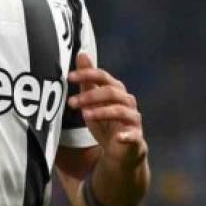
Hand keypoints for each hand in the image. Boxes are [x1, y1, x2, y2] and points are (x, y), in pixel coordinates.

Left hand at [67, 53, 146, 168]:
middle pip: (111, 92)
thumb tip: (81, 54)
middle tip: (71, 102)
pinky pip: (134, 135)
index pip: (103, 76)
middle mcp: (127, 101)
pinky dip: (126, 135)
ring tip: (85, 115)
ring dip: (102, 112)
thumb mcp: (92, 101)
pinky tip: (117, 137)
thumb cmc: (104, 122)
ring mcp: (133, 119)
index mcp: (116, 90)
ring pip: (120, 111)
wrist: (119, 151)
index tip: (69, 77)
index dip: (87, 75)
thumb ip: (88, 80)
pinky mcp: (137, 137)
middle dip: (90, 96)